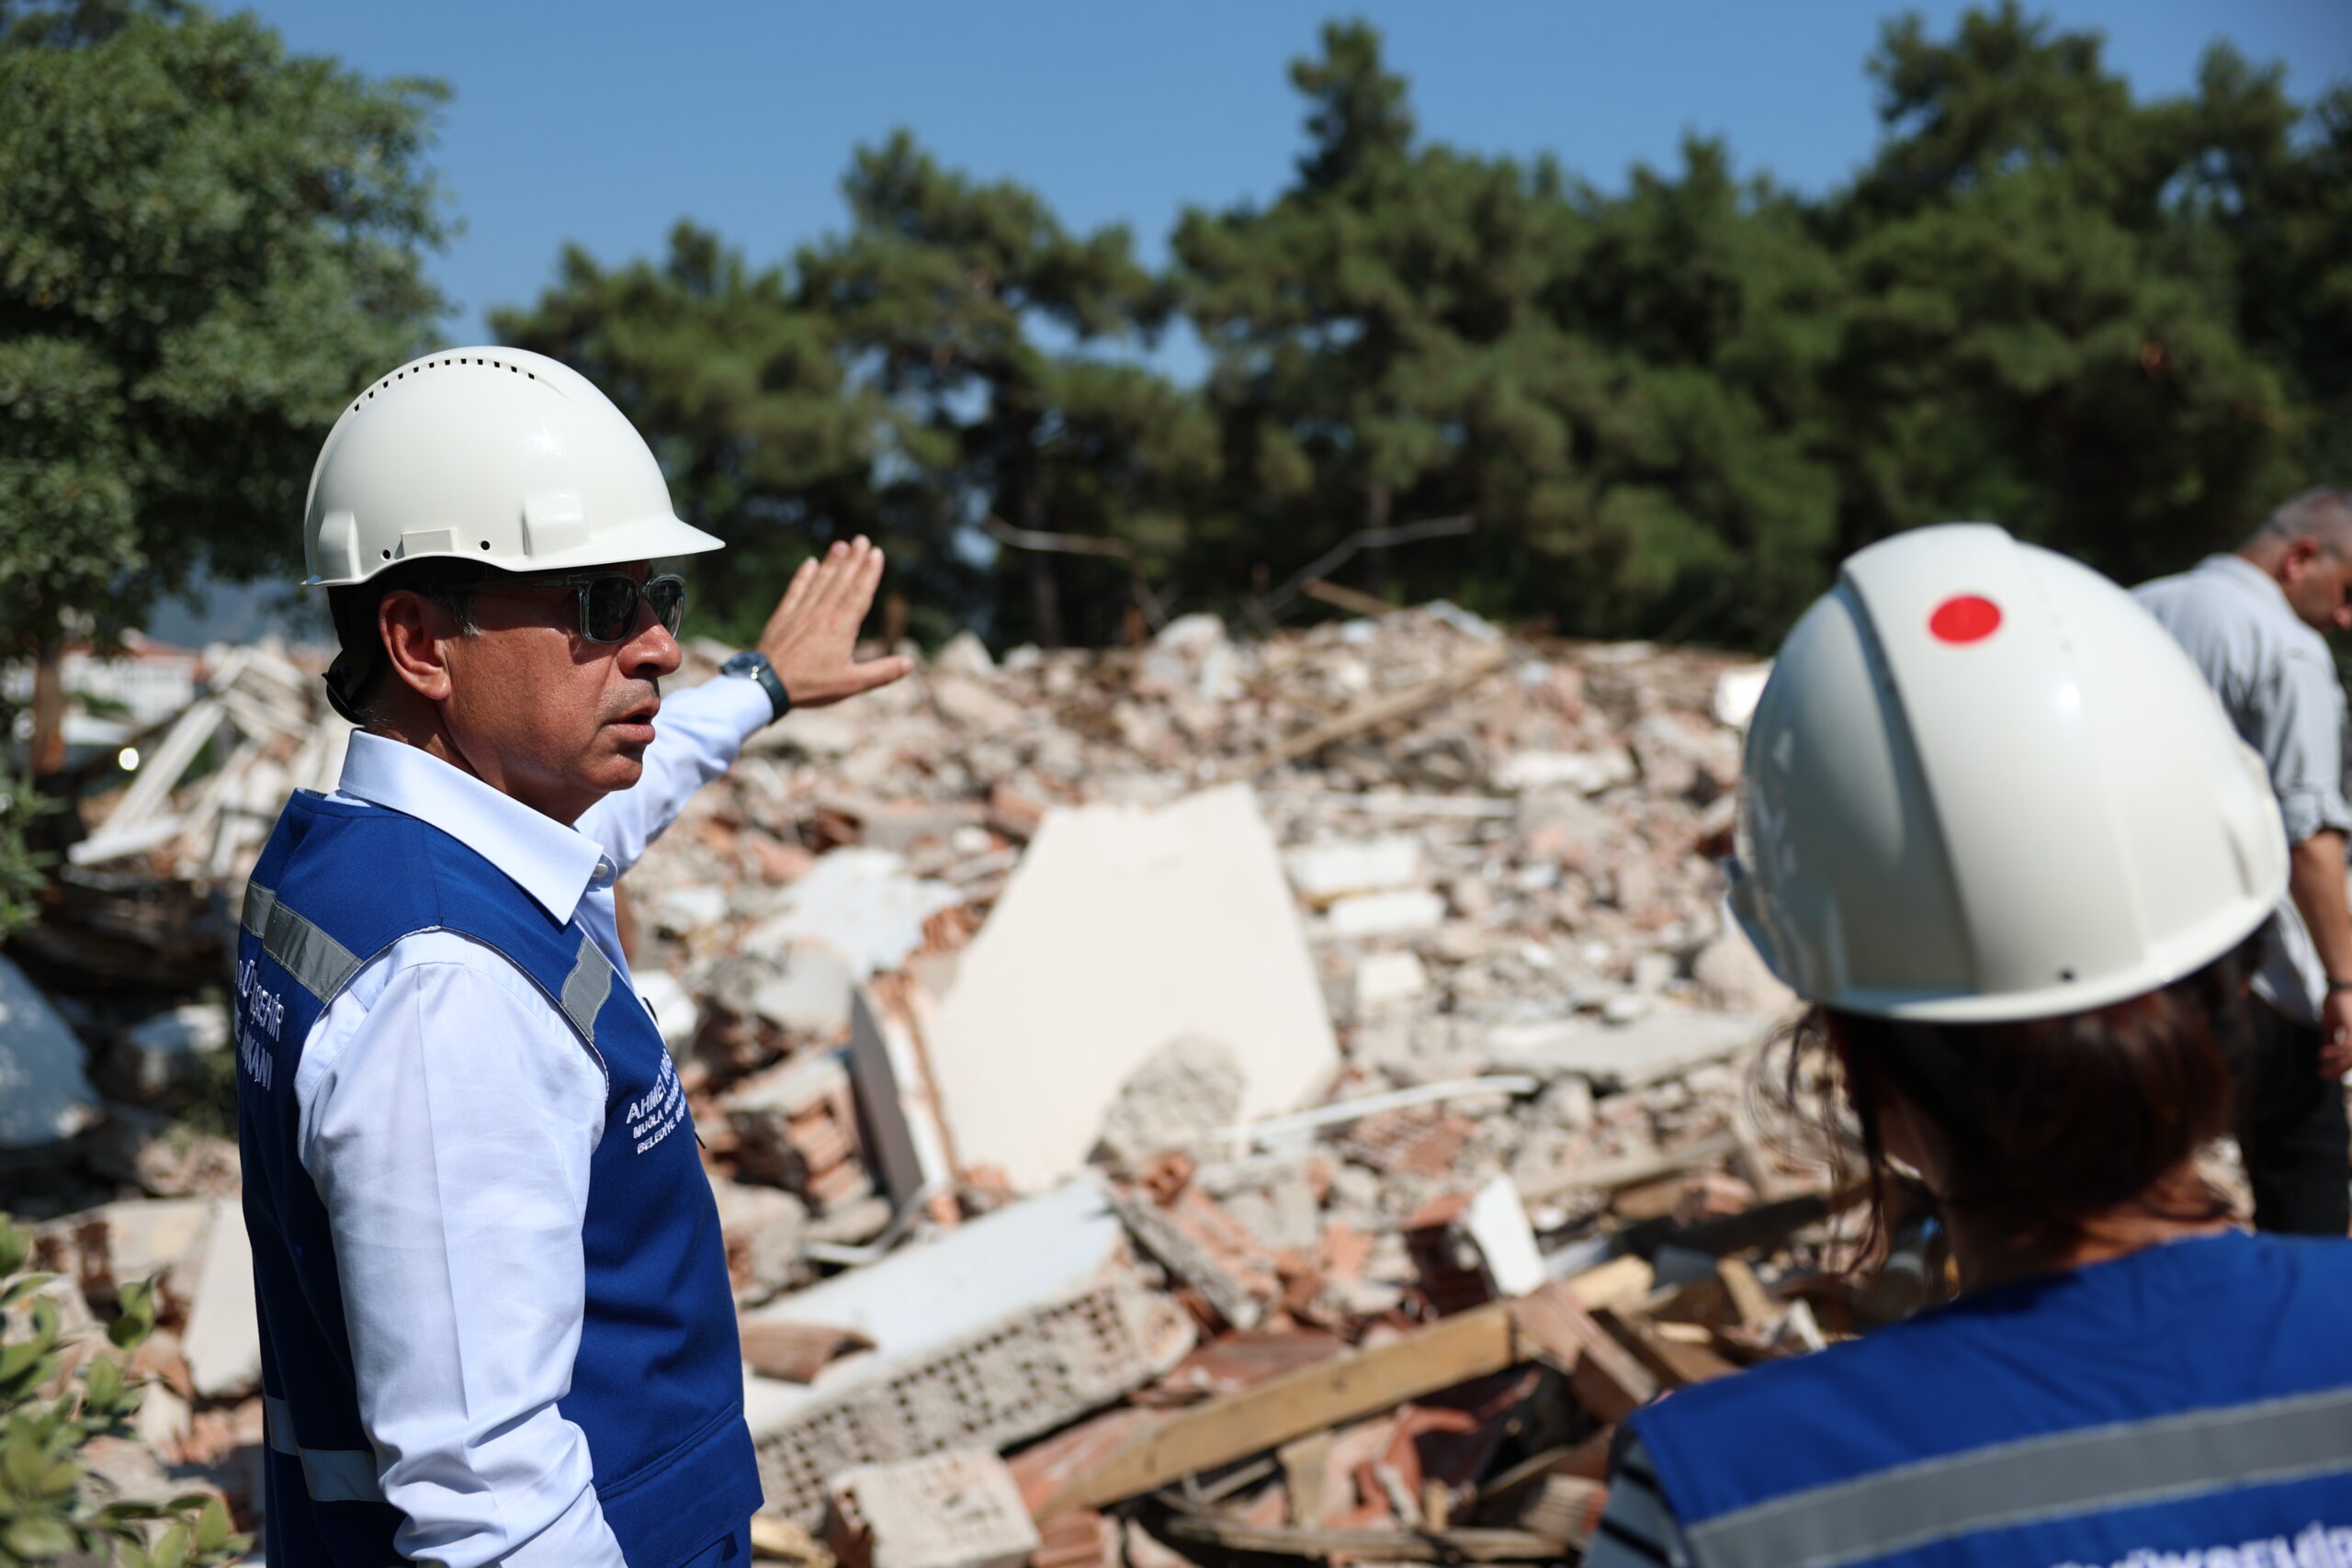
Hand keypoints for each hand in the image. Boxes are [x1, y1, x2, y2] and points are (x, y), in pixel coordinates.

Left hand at [754, 537, 911, 708]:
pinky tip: (810, 563)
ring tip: (841, 545)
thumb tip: (909, 664)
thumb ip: (882, 673)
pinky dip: (803, 575)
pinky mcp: (783, 617)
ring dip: (832, 562)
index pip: (859, 593)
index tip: (876, 553)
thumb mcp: (851, 684)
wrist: (767, 685)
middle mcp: (823, 614)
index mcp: (842, 627)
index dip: (869, 572)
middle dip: (853, 559)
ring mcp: (801, 613)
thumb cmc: (811, 686)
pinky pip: (796, 590)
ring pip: (820, 581)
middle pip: (841, 581)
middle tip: (861, 539)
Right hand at [2320, 989, 2351, 1079]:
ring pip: (2351, 1057)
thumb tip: (2323, 1054)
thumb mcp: (2331, 1024)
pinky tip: (2322, 1055)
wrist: (2342, 986)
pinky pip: (2346, 1046)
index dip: (2341, 1069)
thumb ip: (2330, 1039)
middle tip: (2323, 1077)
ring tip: (2322, 1072)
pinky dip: (2334, 1053)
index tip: (2326, 1075)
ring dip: (2336, 1066)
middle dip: (2338, 1071)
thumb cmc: (2338, 1002)